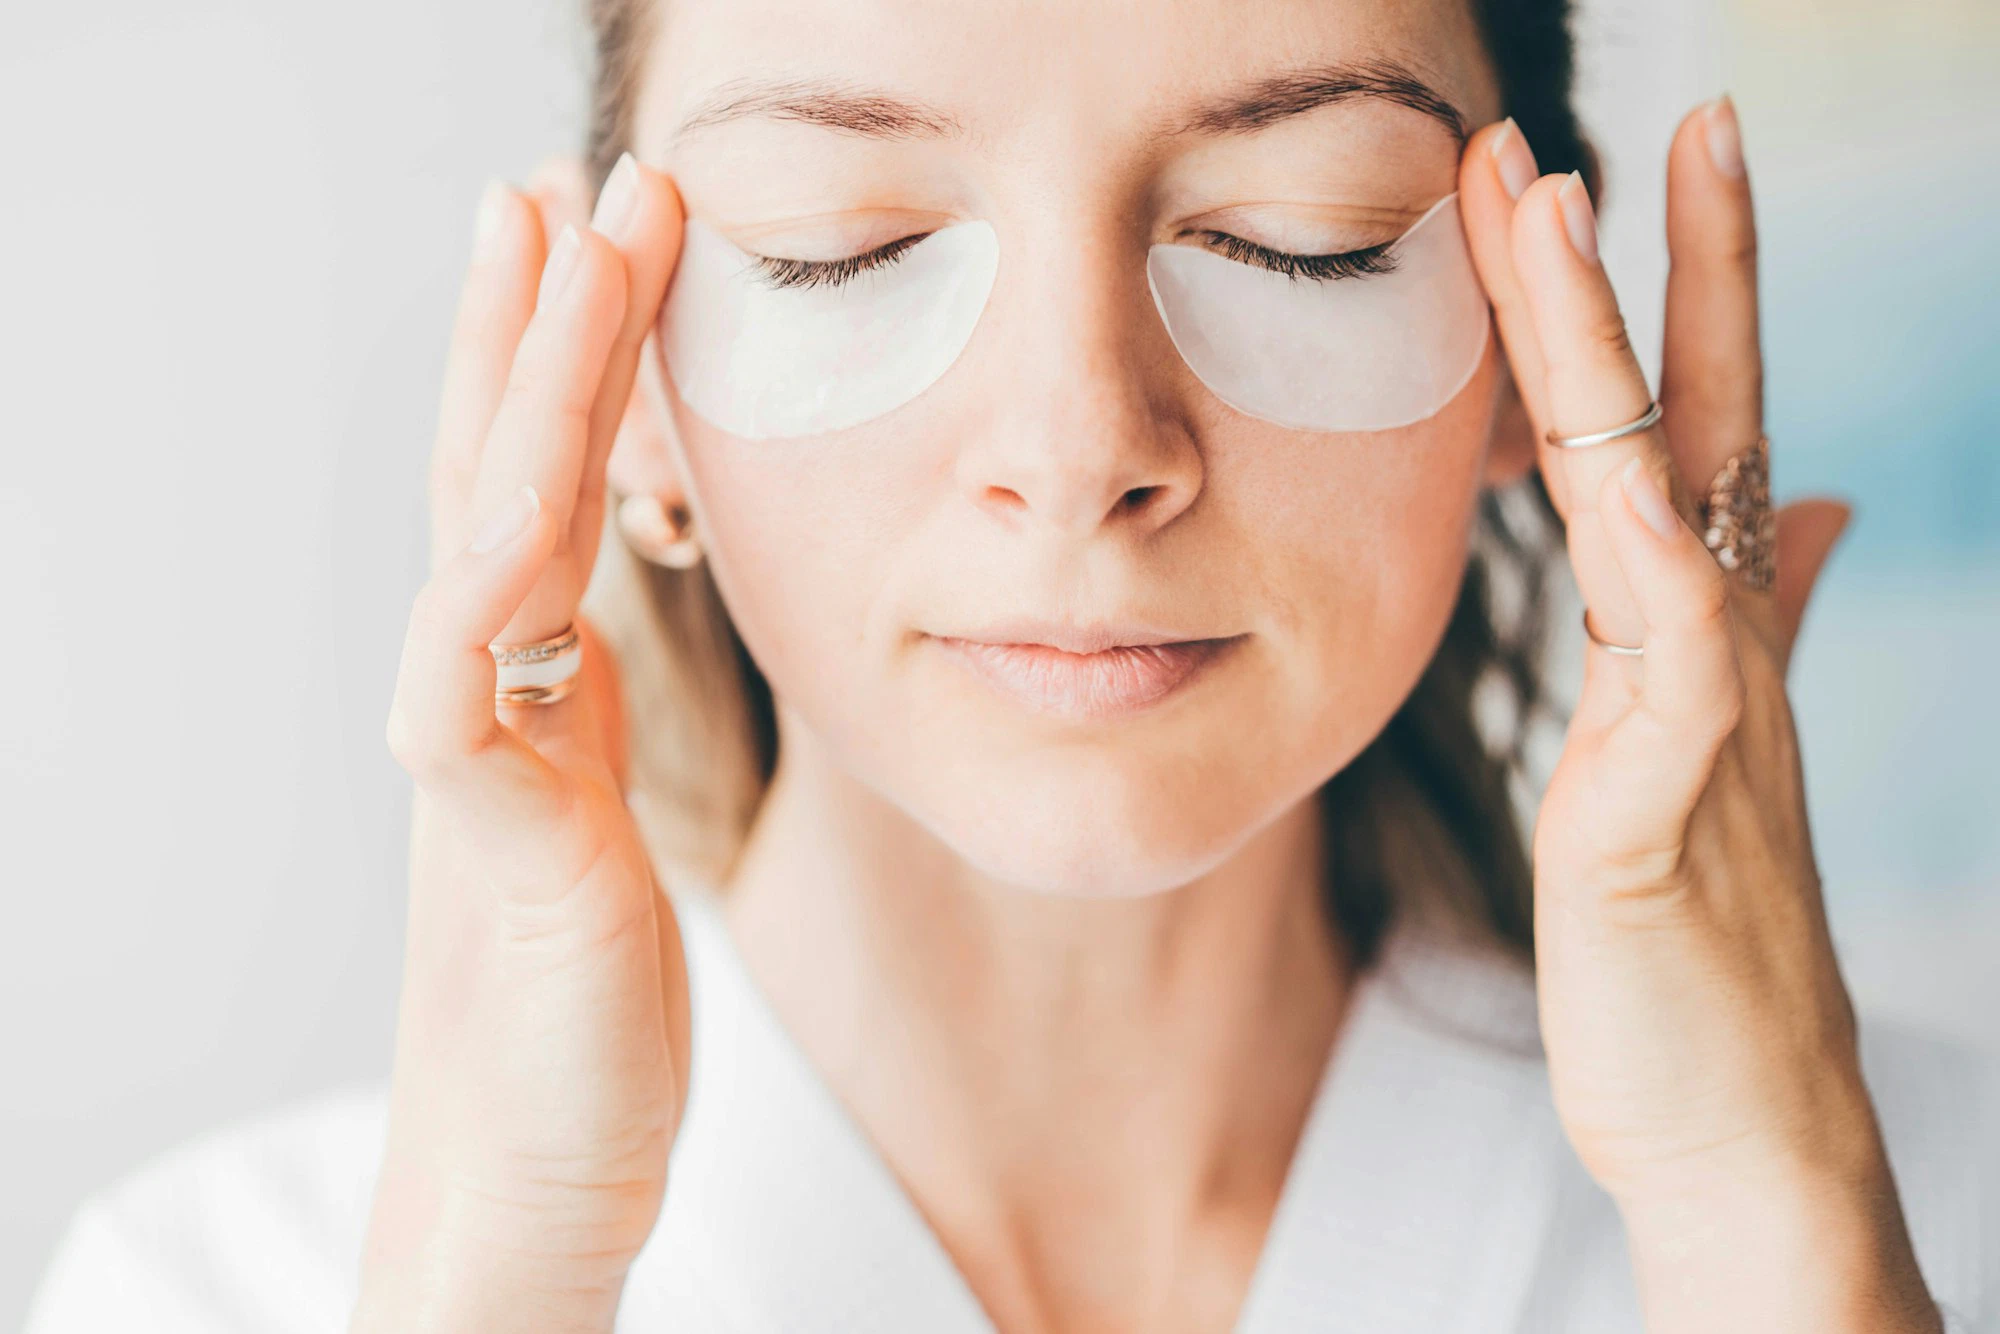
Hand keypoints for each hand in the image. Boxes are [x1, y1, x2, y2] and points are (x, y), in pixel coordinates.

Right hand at [352, 153, 690, 1333]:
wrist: (530, 1173)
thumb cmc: (579, 1008)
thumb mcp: (591, 820)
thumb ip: (574, 715)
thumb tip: (576, 624)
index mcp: (524, 690)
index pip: (533, 493)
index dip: (553, 366)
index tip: (585, 237)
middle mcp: (488, 703)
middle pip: (500, 477)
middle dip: (539, 325)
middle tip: (569, 180)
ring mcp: (480, 765)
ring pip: (489, 541)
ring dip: (528, 390)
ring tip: (559, 245)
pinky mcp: (496, 849)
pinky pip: (470, 692)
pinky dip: (485, 585)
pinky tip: (522, 483)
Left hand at [1459, 103, 1941, 1331]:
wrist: (1734, 1115)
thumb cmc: (1697, 942)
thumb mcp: (1710, 753)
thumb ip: (1748, 624)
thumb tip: (1797, 507)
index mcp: (1702, 634)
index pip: (1693, 430)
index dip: (1675, 294)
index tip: (1642, 165)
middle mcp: (1715, 651)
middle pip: (1692, 424)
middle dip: (1659, 267)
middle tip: (1637, 121)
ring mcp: (1703, 722)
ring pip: (1661, 500)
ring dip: (1609, 352)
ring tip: (1559, 214)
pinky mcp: (1667, 814)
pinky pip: (1679, 668)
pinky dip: (1663, 573)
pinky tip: (1631, 482)